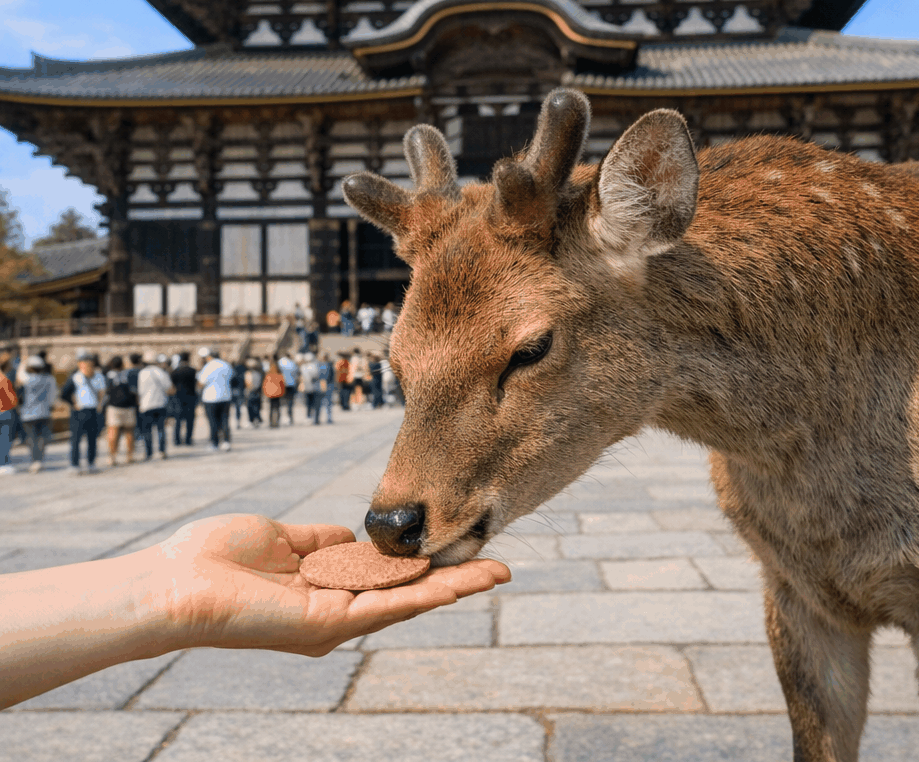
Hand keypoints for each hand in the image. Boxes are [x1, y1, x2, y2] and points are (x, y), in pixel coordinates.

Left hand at [150, 514, 509, 655]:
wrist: (176, 581)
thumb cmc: (218, 557)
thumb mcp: (282, 539)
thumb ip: (321, 541)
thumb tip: (351, 535)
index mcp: (324, 590)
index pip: (387, 576)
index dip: (425, 563)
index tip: (459, 547)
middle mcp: (335, 611)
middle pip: (407, 593)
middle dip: (454, 580)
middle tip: (500, 568)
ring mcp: (334, 621)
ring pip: (407, 603)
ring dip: (453, 587)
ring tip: (495, 574)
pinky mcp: (328, 626)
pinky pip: (386, 607)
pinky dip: (425, 594)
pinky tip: (456, 584)